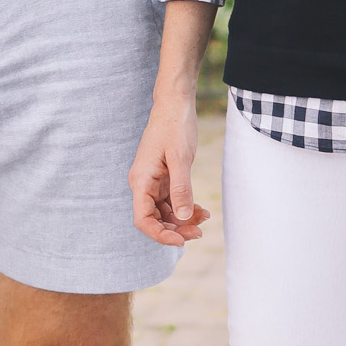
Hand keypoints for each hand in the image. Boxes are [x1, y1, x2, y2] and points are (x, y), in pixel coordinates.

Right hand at [129, 88, 211, 245]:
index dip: (159, 234)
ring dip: (183, 220)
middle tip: (199, 232)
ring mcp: (153, 183)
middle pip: (154, 219)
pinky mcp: (163, 179)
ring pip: (165, 212)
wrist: (175, 105)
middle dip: (176, 229)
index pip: (142, 219)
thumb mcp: (180, 158)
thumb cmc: (174, 126)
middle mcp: (143, 185)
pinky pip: (171, 201)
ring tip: (204, 218)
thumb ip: (180, 188)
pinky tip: (201, 210)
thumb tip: (182, 217)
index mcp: (141, 181)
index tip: (180, 240)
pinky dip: (185, 208)